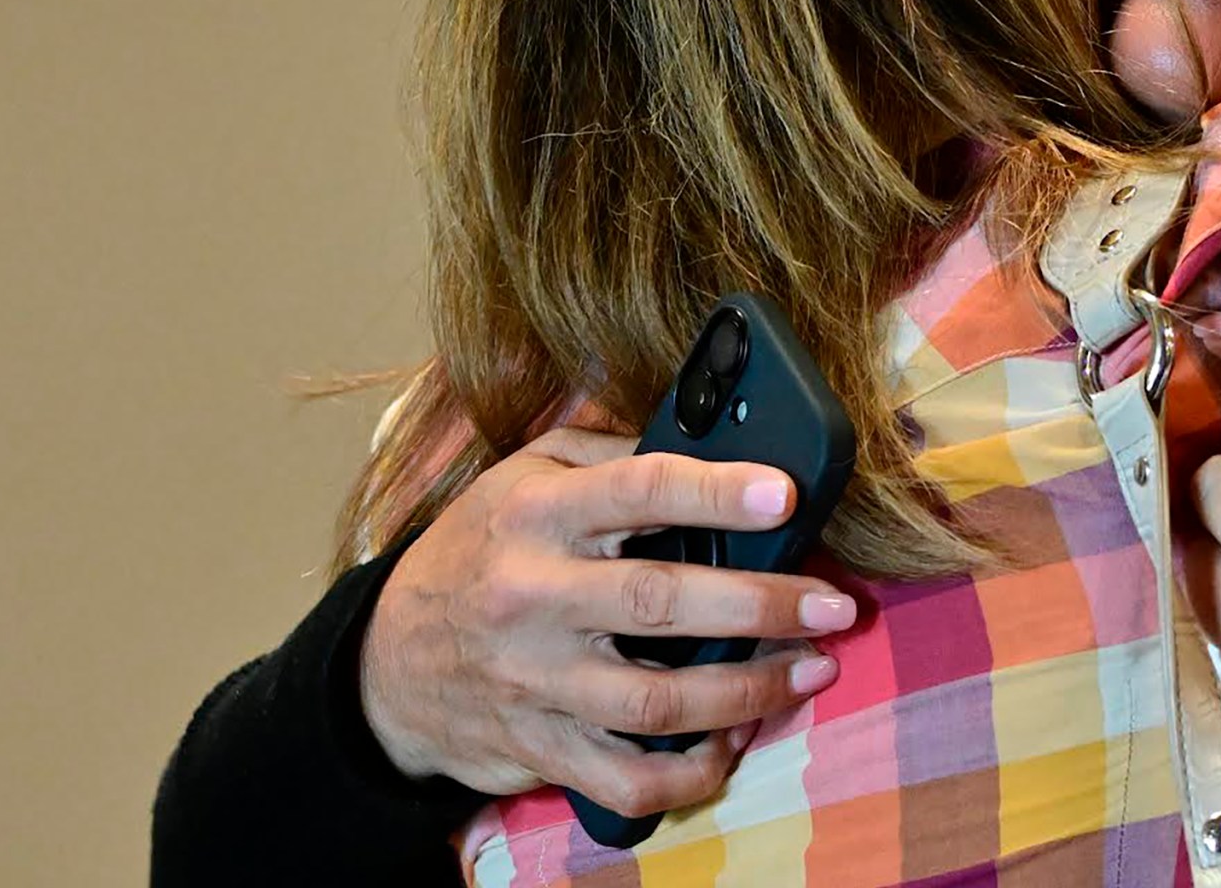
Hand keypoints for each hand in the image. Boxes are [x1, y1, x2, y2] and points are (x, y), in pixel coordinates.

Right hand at [359, 428, 857, 818]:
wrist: (386, 665)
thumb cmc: (481, 551)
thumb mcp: (524, 477)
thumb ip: (609, 458)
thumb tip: (712, 444)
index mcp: (533, 516)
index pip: (635, 492)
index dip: (715, 491)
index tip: (784, 493)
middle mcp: (532, 597)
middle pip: (659, 602)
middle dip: (761, 604)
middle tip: (834, 606)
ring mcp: (535, 680)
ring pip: (654, 700)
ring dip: (749, 691)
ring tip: (813, 670)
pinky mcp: (540, 747)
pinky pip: (625, 777)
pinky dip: (689, 772)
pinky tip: (732, 742)